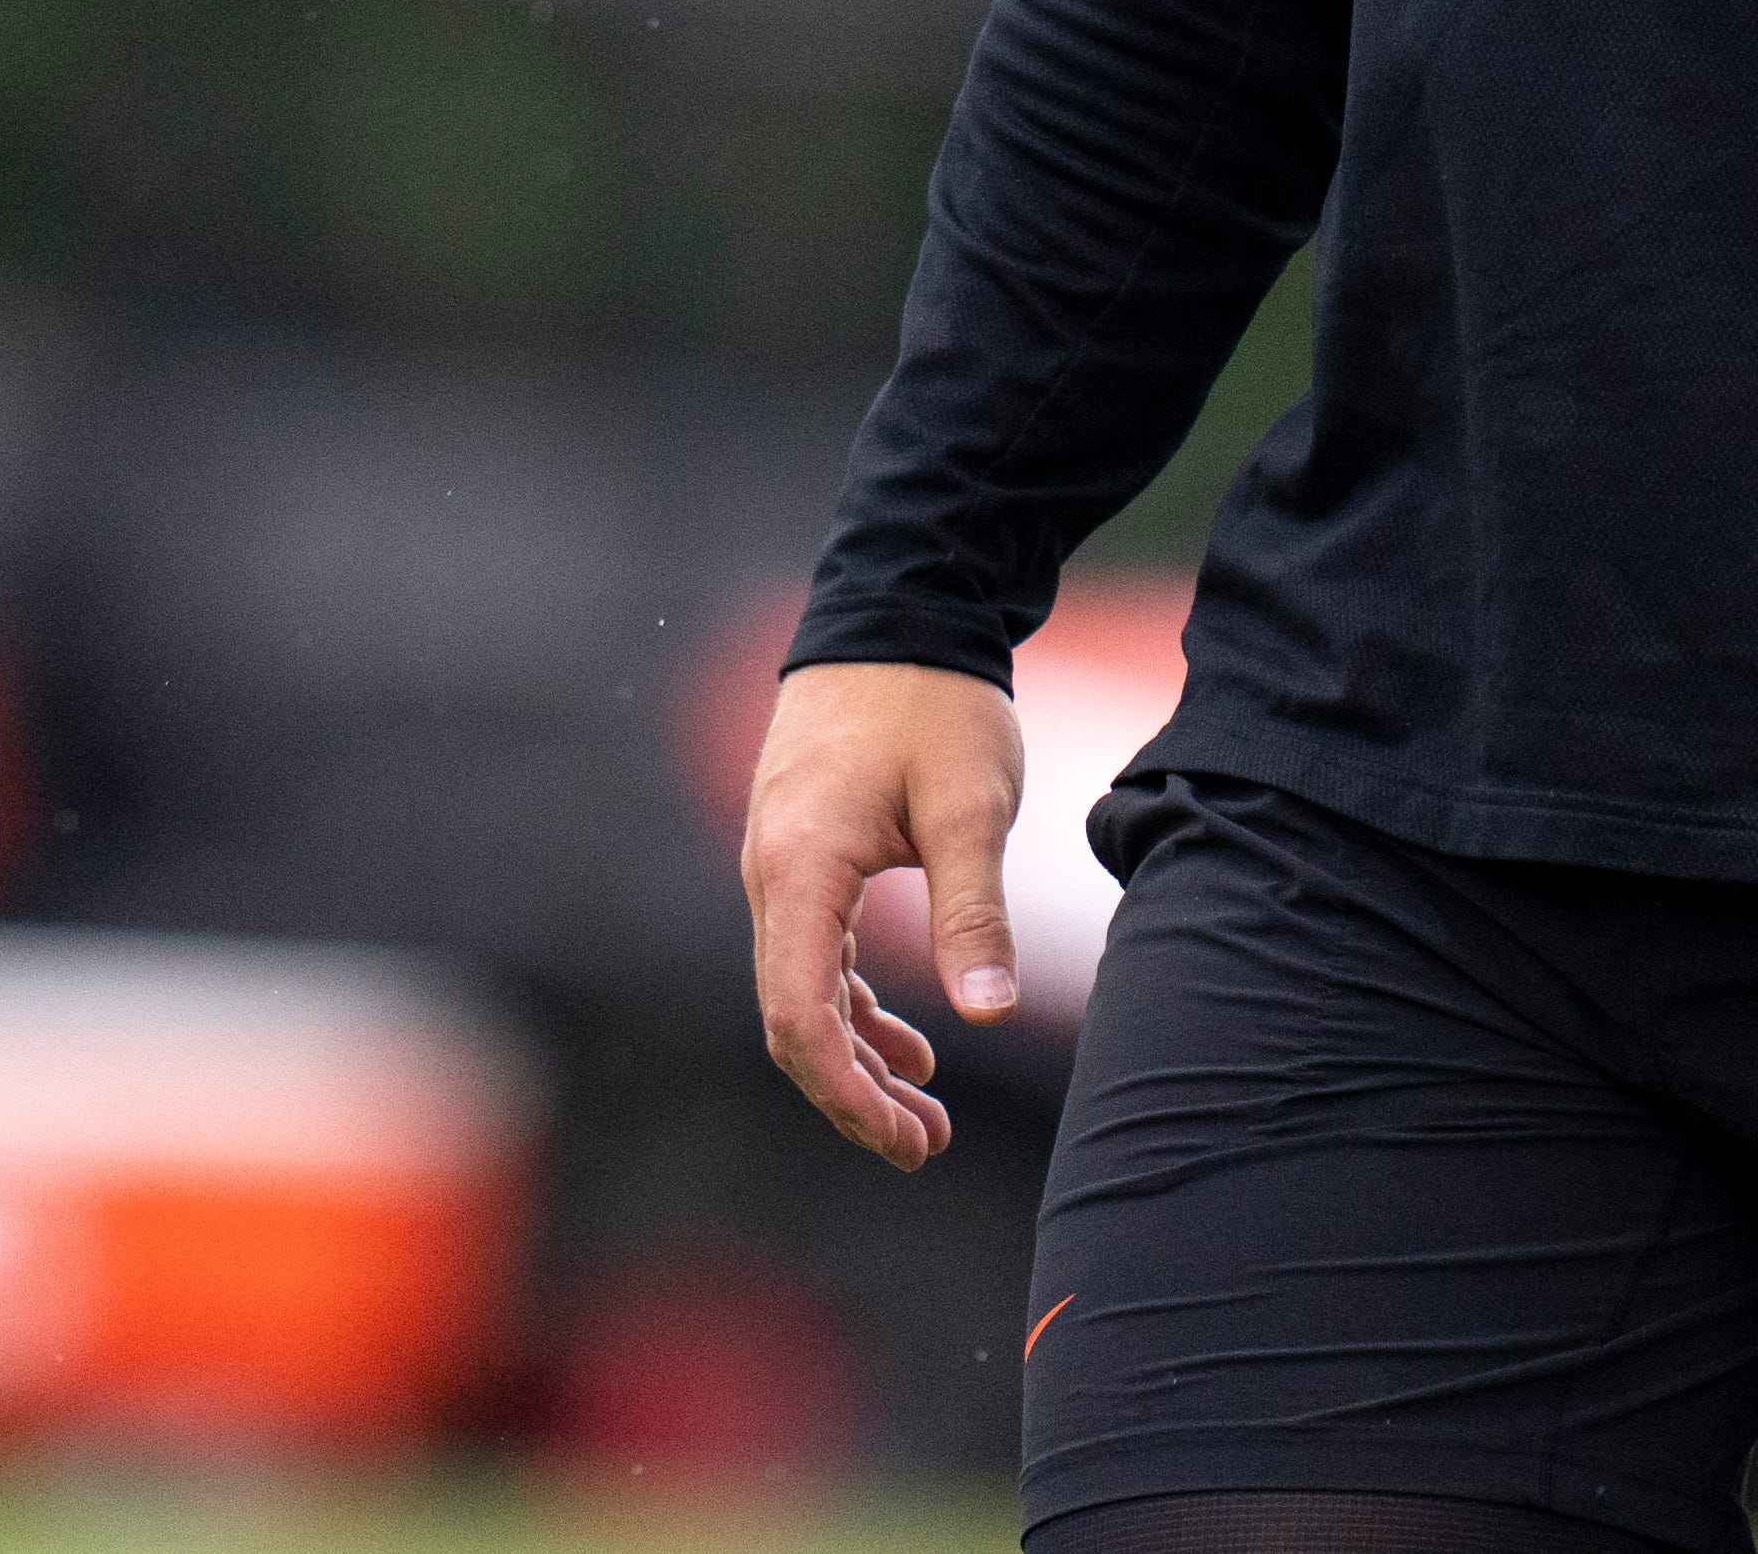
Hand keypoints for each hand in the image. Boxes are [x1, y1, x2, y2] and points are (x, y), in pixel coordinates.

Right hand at [740, 657, 1026, 1169]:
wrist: (898, 610)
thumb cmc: (936, 704)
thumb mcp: (970, 806)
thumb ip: (974, 911)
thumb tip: (987, 1017)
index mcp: (801, 870)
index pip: (801, 1018)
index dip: (848, 1096)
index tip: (911, 1140)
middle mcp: (770, 875)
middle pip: (792, 1021)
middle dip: (854, 1094)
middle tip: (926, 1145)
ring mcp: (778, 865)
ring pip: (799, 993)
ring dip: (855, 1057)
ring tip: (926, 1111)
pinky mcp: (800, 854)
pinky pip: (811, 954)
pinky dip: (852, 1007)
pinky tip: (908, 1040)